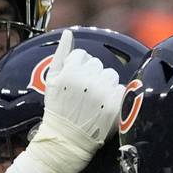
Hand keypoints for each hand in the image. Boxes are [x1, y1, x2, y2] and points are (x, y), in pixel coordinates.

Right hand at [31, 29, 125, 172]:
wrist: (67, 140)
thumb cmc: (58, 109)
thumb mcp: (52, 80)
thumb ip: (61, 54)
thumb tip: (68, 33)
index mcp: (70, 72)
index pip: (82, 55)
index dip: (79, 68)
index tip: (75, 83)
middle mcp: (88, 81)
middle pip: (98, 65)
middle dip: (92, 76)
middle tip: (84, 93)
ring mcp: (103, 94)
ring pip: (111, 75)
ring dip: (105, 85)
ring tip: (94, 100)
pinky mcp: (115, 106)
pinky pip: (120, 89)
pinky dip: (114, 97)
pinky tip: (103, 107)